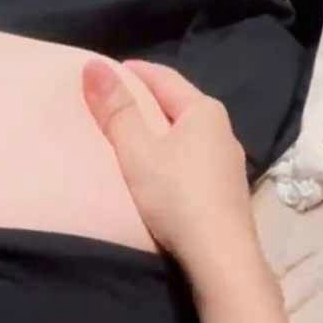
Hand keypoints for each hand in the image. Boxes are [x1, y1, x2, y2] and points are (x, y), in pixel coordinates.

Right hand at [82, 58, 263, 301]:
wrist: (222, 257)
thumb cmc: (178, 197)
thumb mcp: (138, 152)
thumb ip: (116, 111)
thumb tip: (93, 65)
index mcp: (204, 110)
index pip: (164, 77)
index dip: (133, 71)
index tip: (107, 71)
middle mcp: (224, 130)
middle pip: (179, 104)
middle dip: (148, 100)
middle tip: (116, 102)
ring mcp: (229, 163)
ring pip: (189, 135)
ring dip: (162, 131)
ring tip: (135, 136)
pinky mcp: (227, 192)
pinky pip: (195, 161)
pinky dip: (173, 156)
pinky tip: (162, 171)